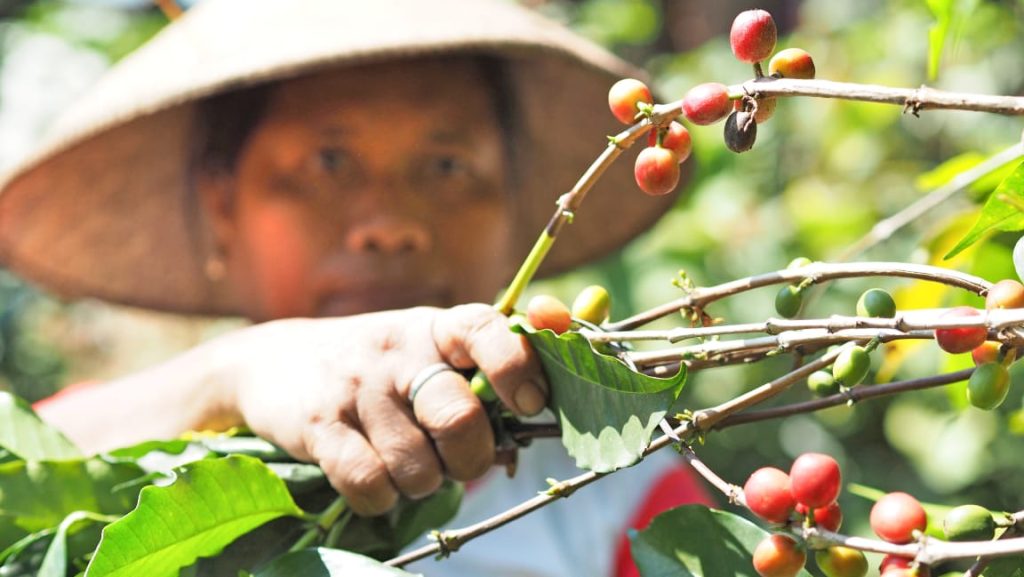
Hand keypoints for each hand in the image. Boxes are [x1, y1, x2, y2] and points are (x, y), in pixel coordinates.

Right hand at [222, 304, 546, 514]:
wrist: (275, 361)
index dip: (518, 366)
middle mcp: (396, 353)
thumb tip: (557, 356)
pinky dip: (383, 497)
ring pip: (418, 467)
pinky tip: (377, 477)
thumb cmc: (380, 363)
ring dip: (423, 481)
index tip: (533, 402)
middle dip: (472, 456)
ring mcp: (355, 389)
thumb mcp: (429, 344)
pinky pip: (371, 485)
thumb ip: (489, 356)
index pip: (485, 329)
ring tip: (409, 461)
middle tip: (462, 456)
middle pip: (458, 418)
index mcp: (434, 327)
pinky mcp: (319, 427)